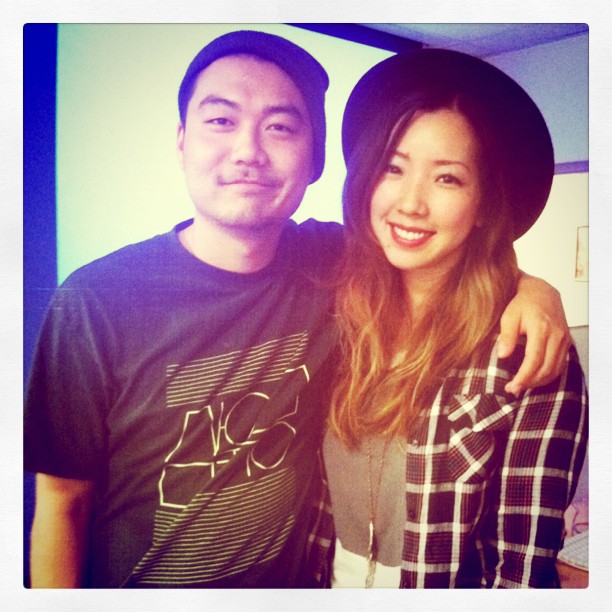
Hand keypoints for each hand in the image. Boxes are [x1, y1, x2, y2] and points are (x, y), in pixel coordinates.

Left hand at [498, 274, 570, 394]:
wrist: (541, 292)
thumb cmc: (521, 303)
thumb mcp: (508, 316)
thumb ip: (507, 336)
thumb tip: (502, 356)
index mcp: (541, 328)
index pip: (534, 360)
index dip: (523, 376)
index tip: (512, 386)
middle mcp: (556, 335)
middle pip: (546, 368)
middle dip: (529, 382)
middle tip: (512, 389)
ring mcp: (564, 339)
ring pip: (555, 369)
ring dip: (539, 382)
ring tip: (521, 386)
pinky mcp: (566, 342)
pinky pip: (560, 365)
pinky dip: (547, 375)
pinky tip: (534, 378)